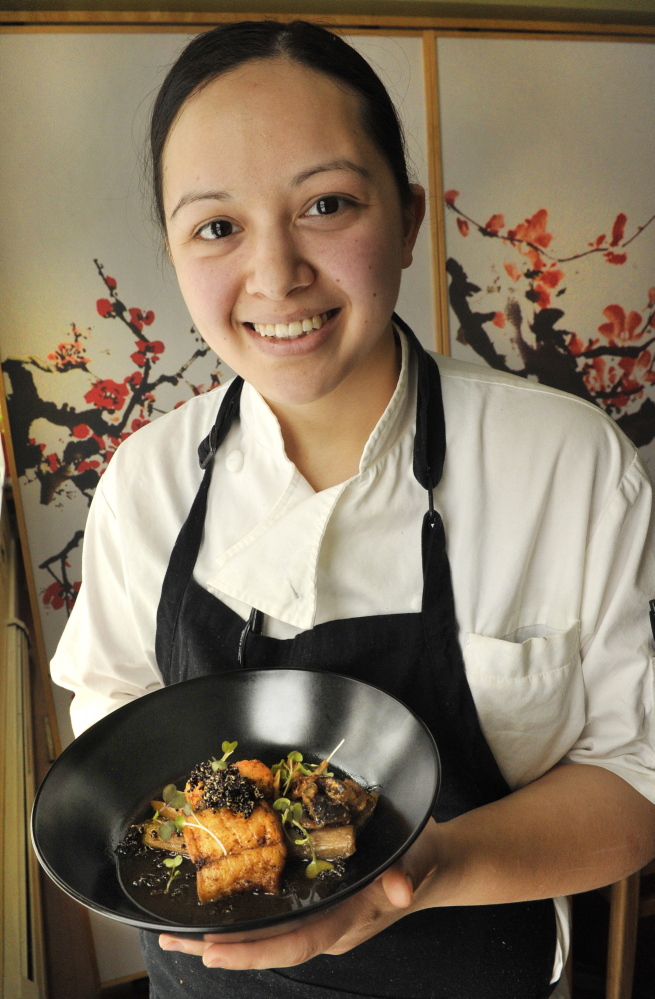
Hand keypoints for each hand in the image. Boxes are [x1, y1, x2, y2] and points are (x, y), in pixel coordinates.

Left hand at [159, 818, 439, 969]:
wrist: (429, 863)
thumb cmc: (421, 857)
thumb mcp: (418, 858)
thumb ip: (408, 871)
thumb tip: (401, 887)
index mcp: (346, 918)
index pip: (296, 943)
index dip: (255, 952)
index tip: (214, 951)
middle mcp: (326, 924)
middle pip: (269, 946)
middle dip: (222, 948)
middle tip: (175, 940)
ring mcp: (316, 916)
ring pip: (263, 935)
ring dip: (219, 937)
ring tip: (173, 934)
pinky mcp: (311, 904)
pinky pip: (270, 919)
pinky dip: (237, 921)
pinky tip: (208, 917)